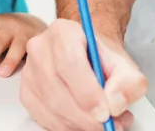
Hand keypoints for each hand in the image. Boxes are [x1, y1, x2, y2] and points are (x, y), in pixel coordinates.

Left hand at [0, 13, 46, 76]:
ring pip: (16, 47)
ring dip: (9, 60)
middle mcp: (7, 26)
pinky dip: (29, 60)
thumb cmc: (4, 30)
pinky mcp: (37, 42)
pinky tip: (26, 70)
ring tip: (2, 73)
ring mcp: (23, 34)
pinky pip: (33, 52)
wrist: (33, 23)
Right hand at [20, 19, 145, 130]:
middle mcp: (40, 48)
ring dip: (80, 124)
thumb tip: (114, 103)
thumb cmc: (102, 59)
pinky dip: (68, 127)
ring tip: (104, 124)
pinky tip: (84, 123)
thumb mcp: (126, 66)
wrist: (88, 57)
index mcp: (63, 32)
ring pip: (51, 107)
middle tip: (109, 125)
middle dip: (86, 116)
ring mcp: (30, 71)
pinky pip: (45, 118)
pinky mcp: (26, 92)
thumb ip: (128, 82)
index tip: (105, 112)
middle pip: (58, 90)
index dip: (87, 92)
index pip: (70, 62)